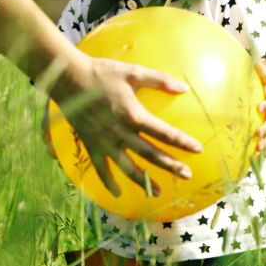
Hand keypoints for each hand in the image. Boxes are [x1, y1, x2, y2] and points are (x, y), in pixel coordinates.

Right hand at [50, 53, 202, 195]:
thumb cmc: (102, 73)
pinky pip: (100, 168)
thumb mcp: (132, 72)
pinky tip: (118, 193)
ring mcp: (104, 141)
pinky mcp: (91, 144)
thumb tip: (184, 87)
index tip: (197, 149)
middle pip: (150, 154)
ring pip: (127, 167)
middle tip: (187, 175)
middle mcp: (120, 132)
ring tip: (158, 191)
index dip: (182, 141)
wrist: (69, 78)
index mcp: (133, 114)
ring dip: (144, 180)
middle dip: (170, 165)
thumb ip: (159, 80)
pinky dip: (108, 182)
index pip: (163, 132)